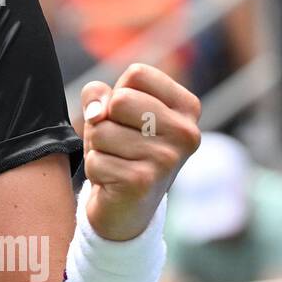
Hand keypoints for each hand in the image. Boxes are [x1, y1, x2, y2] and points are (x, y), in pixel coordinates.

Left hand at [81, 63, 201, 240]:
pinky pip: (95, 159)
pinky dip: (95, 169)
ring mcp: (167, 158)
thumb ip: (99, 94)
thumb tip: (96, 112)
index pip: (138, 74)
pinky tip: (113, 180)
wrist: (127, 207)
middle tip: (119, 144)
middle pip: (119, 100)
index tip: (129, 119)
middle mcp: (187, 132)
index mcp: (187, 107)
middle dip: (105, 122)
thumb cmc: (121, 148)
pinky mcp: (143, 181)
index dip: (118, 94)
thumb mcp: (112, 112)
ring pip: (101, 130)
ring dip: (98, 147)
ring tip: (117, 161)